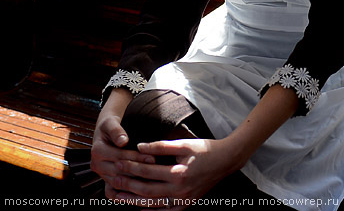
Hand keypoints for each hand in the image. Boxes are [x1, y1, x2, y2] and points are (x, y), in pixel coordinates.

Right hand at [91, 89, 155, 201]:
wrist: (104, 131)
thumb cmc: (110, 125)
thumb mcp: (111, 123)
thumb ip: (116, 131)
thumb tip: (122, 141)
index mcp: (97, 151)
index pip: (120, 157)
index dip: (136, 158)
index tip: (152, 158)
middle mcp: (96, 164)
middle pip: (120, 171)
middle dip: (138, 170)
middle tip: (155, 170)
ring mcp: (100, 173)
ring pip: (118, 182)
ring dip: (134, 182)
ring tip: (151, 180)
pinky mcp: (105, 179)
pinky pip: (112, 191)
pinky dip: (123, 194)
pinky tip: (138, 193)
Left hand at [110, 137, 242, 208]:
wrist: (226, 161)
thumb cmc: (205, 150)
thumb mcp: (183, 144)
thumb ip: (160, 146)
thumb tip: (139, 147)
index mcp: (179, 174)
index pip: (148, 172)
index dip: (131, 167)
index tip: (118, 163)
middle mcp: (180, 191)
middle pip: (146, 190)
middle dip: (127, 185)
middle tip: (112, 180)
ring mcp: (182, 201)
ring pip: (152, 203)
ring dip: (133, 201)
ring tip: (117, 197)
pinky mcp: (185, 205)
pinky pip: (162, 209)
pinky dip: (148, 208)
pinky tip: (137, 205)